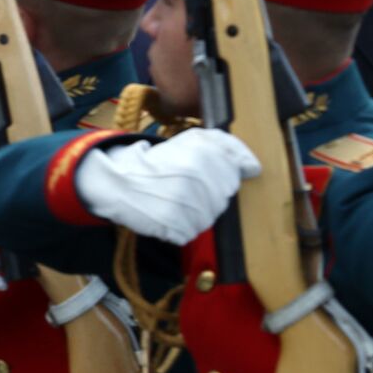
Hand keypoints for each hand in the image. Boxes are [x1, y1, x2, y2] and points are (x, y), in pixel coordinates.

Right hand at [75, 129, 260, 244]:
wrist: (118, 182)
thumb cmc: (158, 161)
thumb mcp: (191, 140)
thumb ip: (227, 146)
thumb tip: (253, 168)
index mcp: (203, 157)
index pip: (234, 177)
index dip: (217, 176)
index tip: (198, 175)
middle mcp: (198, 181)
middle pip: (222, 199)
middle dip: (207, 194)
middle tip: (183, 187)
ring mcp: (188, 207)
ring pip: (210, 217)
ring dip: (196, 212)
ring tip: (174, 200)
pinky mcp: (177, 228)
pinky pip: (191, 232)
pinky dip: (182, 226)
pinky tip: (168, 213)